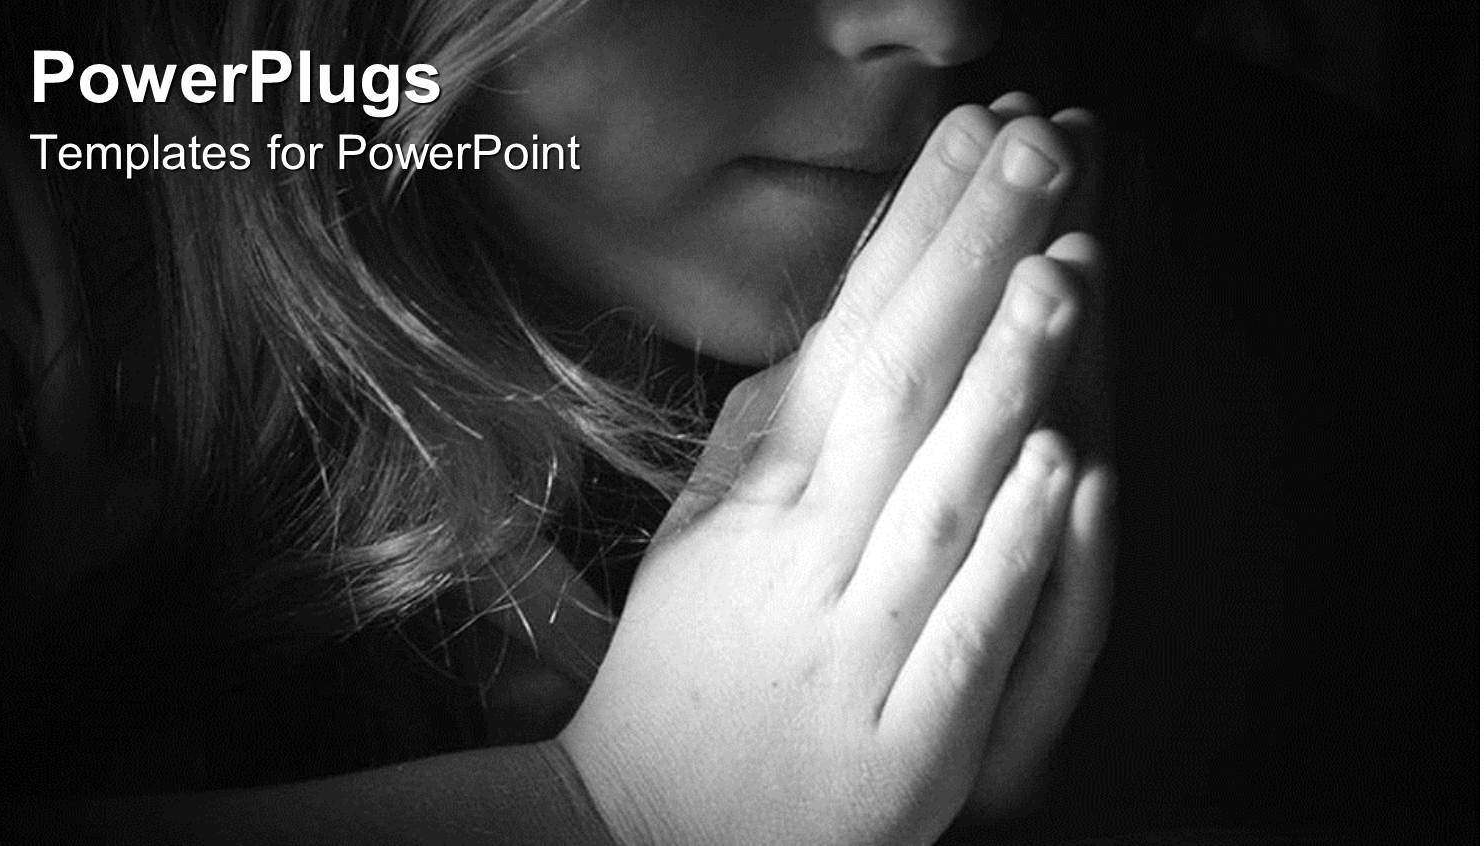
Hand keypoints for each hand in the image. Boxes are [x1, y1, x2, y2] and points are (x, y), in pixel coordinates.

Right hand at [560, 99, 1113, 844]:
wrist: (651, 835)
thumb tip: (828, 324)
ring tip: (1059, 274)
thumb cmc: (684, 672)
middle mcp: (807, 561)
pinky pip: (970, 636)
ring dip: (1003, 382)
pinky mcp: (908, 747)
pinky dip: (1016, 551)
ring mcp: (857, 651)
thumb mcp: (701, 535)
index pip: (843, 342)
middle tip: (1035, 151)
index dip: (911, 237)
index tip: (968, 142)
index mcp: (760, 504)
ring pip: (939, 498)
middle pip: (897, 390)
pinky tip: (1062, 466)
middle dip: (969, 262)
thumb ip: (762, 433)